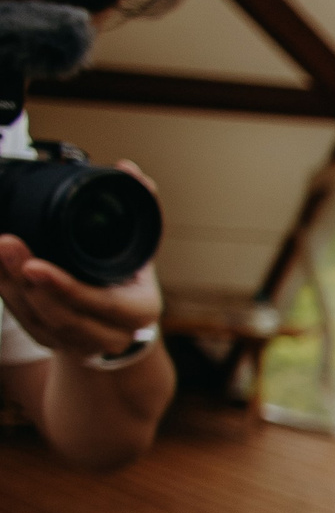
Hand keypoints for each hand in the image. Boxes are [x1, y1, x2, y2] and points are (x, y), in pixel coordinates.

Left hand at [0, 163, 163, 360]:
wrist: (124, 322)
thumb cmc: (132, 277)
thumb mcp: (141, 244)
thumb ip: (141, 206)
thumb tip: (129, 169)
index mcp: (138, 311)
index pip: (103, 304)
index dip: (67, 288)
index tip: (35, 265)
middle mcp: (109, 334)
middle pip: (62, 316)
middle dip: (26, 283)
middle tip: (4, 245)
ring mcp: (77, 343)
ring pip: (36, 319)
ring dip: (8, 285)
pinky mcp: (49, 341)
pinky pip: (21, 318)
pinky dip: (3, 290)